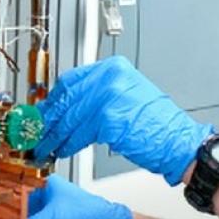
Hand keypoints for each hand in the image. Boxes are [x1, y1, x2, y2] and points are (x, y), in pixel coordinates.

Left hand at [36, 56, 211, 183]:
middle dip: (49, 118)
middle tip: (39, 131)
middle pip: (67, 97)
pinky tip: (62, 149)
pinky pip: (79, 133)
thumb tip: (68, 107)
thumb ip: (97, 96)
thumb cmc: (157, 125)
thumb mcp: (126, 97)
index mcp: (113, 69)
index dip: (54, 99)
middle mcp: (110, 77)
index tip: (43, 111)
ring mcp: (108, 96)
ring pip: (70, 117)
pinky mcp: (107, 118)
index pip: (71, 80)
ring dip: (56, 135)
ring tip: (47, 145)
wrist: (180, 142)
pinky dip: (68, 144)